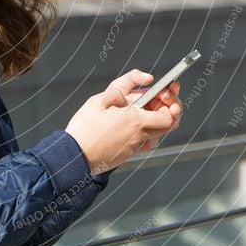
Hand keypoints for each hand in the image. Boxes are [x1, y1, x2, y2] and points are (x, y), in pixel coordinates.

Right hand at [64, 69, 181, 175]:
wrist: (75, 156)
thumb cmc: (84, 129)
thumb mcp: (98, 100)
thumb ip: (119, 91)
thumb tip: (132, 90)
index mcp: (134, 120)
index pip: (168, 115)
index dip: (170, 103)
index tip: (165, 92)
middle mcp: (139, 135)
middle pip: (169, 125)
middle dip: (169, 110)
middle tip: (160, 99)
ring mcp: (135, 146)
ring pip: (158, 133)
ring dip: (158, 120)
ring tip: (147, 108)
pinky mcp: (129, 153)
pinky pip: (146, 141)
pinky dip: (147, 131)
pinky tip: (136, 124)